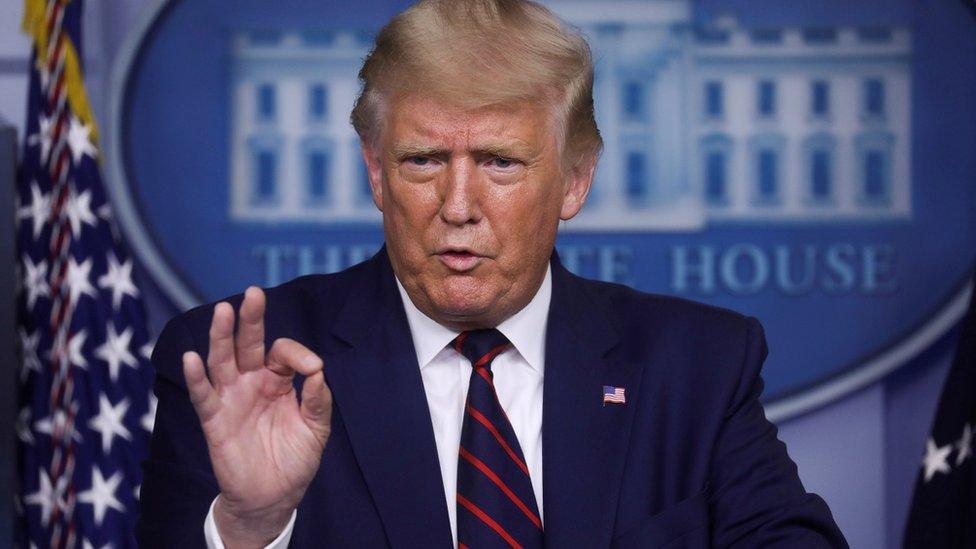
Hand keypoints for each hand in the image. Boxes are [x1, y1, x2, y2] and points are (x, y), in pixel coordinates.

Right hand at [182, 287, 331, 547]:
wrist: (273, 496)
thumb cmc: (295, 459)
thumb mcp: (316, 428)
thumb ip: (318, 399)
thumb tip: (318, 369)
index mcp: (278, 381)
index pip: (282, 352)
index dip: (297, 354)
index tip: (313, 369)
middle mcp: (252, 383)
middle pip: (248, 344)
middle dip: (250, 319)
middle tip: (253, 293)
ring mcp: (231, 399)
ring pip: (222, 361)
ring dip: (221, 337)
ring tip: (223, 311)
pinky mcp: (214, 420)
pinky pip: (203, 395)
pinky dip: (195, 377)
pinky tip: (191, 358)